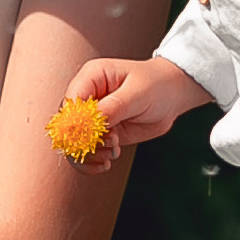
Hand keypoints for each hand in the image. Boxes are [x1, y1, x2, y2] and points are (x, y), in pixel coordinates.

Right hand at [59, 53, 215, 169]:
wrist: (172, 95)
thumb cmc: (156, 85)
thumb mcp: (137, 94)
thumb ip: (114, 107)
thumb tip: (90, 122)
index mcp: (91, 77)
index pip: (71, 102)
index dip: (74, 123)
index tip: (89, 137)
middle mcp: (88, 97)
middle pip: (67, 125)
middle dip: (83, 141)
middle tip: (108, 145)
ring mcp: (93, 117)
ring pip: (75, 142)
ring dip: (90, 153)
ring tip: (112, 153)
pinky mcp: (102, 133)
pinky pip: (88, 151)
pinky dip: (93, 161)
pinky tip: (107, 163)